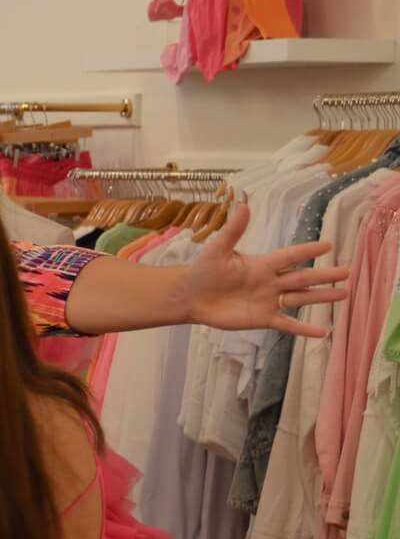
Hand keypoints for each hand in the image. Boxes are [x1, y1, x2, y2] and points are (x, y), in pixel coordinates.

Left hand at [179, 203, 351, 338]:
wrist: (191, 297)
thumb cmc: (204, 270)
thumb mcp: (218, 249)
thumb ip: (233, 230)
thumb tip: (243, 205)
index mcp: (262, 264)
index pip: (290, 256)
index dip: (307, 251)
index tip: (329, 245)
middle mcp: (271, 281)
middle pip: (303, 277)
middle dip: (324, 275)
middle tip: (347, 272)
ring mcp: (269, 301)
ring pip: (301, 298)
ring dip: (322, 297)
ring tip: (344, 293)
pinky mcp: (263, 318)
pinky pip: (287, 324)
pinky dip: (304, 329)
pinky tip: (323, 333)